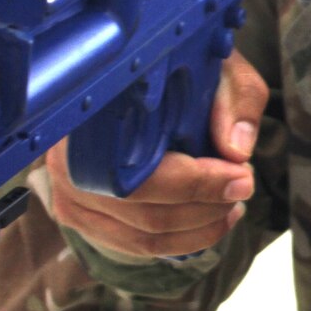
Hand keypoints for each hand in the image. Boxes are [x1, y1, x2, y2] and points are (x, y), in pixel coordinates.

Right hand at [36, 50, 267, 258]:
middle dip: (206, 207)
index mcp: (92, 117)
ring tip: (232, 206)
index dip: (197, 183)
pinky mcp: (80, 215)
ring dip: (199, 230)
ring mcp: (68, 194)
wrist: (145, 71)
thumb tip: (236, 151)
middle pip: (144, 213)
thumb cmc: (180, 67)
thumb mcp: (218, 66)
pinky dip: (180, 240)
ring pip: (142, 237)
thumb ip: (234, 99)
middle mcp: (67, 161)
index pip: (141, 172)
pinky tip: (210, 219)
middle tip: (243, 188)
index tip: (242, 176)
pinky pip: (133, 244)